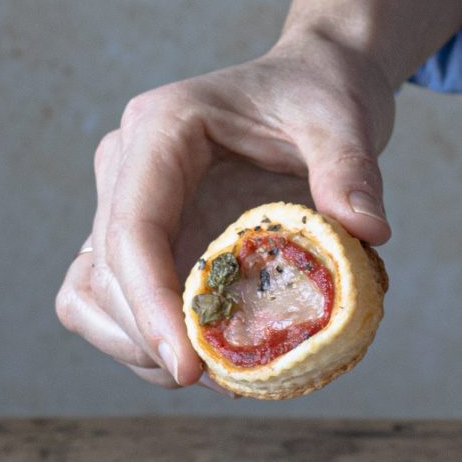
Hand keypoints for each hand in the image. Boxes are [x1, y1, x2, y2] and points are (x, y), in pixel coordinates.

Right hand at [56, 0, 461, 387]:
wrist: (311, 82)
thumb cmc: (320, 94)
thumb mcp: (344, 119)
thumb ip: (351, 170)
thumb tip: (369, 231)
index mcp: (160, 128)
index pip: (133, 229)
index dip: (151, 305)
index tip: (189, 367)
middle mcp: (125, 163)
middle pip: (105, 272)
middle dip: (151, 338)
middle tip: (223, 380)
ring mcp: (124, 202)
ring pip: (92, 296)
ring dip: (139, 346)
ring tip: (212, 372)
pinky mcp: (137, 235)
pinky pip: (110, 300)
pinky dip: (144, 338)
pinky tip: (201, 353)